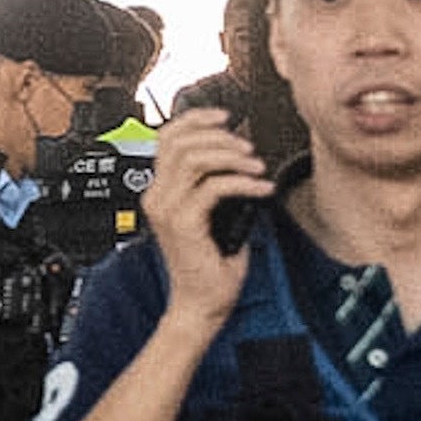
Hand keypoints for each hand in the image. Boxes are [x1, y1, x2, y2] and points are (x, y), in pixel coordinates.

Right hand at [140, 112, 270, 320]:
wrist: (201, 303)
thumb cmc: (209, 265)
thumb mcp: (213, 214)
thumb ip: (214, 186)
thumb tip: (239, 158)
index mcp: (161, 190)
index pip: (166, 137)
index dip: (196, 119)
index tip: (225, 117)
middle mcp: (158, 196)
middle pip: (180, 142)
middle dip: (221, 137)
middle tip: (248, 149)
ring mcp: (167, 209)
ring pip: (195, 159)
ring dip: (232, 157)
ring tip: (256, 167)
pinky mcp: (183, 224)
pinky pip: (214, 188)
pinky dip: (243, 183)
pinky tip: (262, 188)